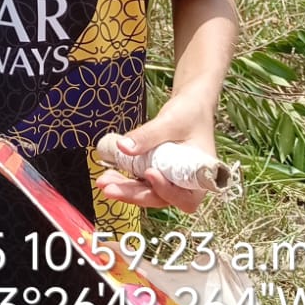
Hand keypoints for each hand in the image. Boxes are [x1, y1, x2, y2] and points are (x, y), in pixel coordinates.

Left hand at [95, 96, 216, 213]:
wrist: (190, 106)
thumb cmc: (189, 113)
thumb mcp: (171, 121)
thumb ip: (149, 135)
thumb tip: (123, 147)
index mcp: (201, 176)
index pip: (186, 197)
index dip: (167, 191)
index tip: (149, 173)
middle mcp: (187, 185)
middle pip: (161, 198)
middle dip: (134, 195)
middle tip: (110, 189)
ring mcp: (171, 181)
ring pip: (148, 193)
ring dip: (126, 190)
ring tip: (104, 182)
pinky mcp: (158, 175)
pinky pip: (142, 184)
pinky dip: (126, 181)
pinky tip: (109, 175)